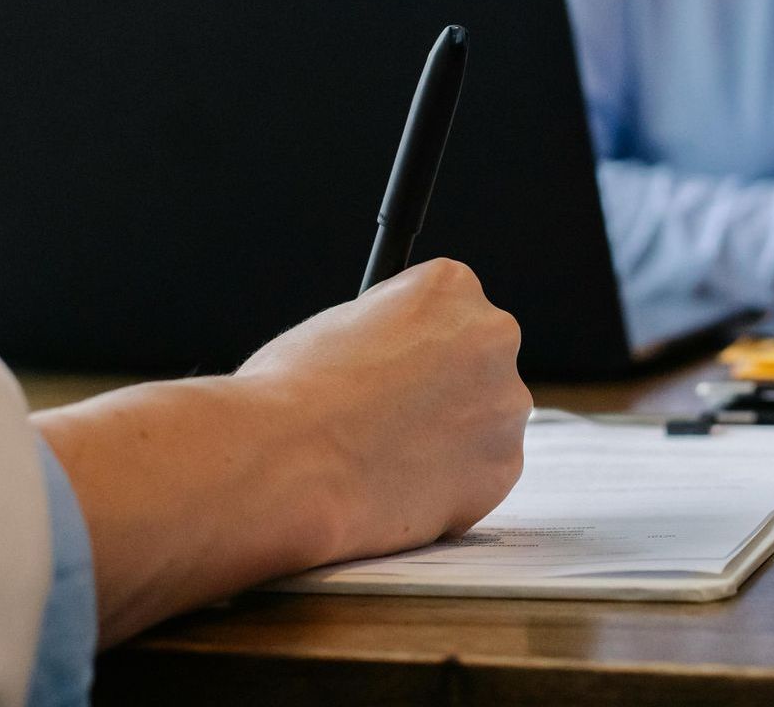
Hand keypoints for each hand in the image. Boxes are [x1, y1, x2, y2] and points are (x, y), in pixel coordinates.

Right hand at [34, 258, 528, 645]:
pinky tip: (389, 489)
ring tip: (372, 458)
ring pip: (482, 420)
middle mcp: (495, 334)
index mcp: (448, 283)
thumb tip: (362, 354)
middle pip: (477, 361)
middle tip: (372, 424)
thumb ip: (368, 338)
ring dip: (442, 440)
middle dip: (437, 391)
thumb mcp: (319, 334)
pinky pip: (478, 474)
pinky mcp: (498, 470)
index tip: (375, 380)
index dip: (404, 351)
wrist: (272, 469)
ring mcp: (504, 404)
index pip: (448, 308)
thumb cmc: (269, 399)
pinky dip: (442, 486)